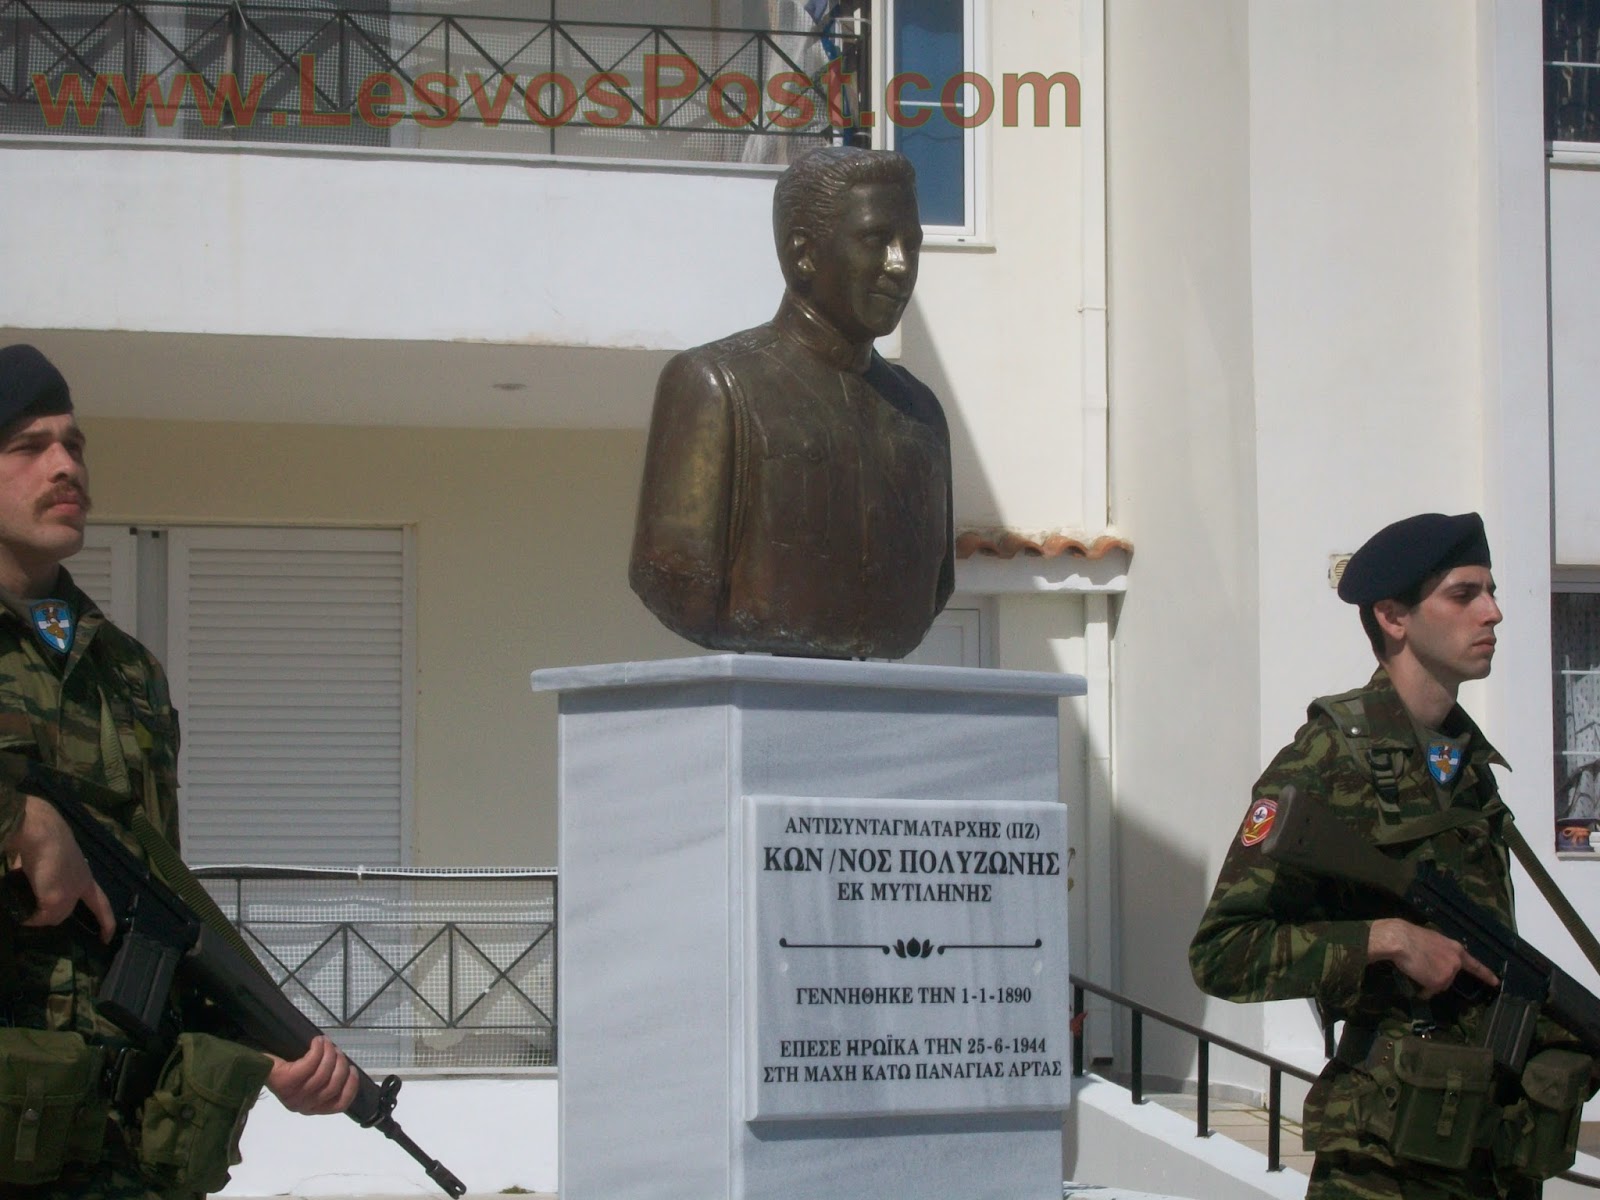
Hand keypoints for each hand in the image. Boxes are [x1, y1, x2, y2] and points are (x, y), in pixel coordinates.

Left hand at [3, 794, 114, 941]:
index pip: (102, 907)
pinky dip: (22, 889)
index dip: (106, 924)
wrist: (37, 833)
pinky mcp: (33, 860)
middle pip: (70, 902)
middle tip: (43, 924)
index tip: (105, 940)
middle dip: (60, 914)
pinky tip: (11, 894)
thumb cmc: (54, 866)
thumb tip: (35, 919)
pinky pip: (29, 880)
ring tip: (23, 911)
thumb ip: (52, 915)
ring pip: (47, 892)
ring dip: (37, 902)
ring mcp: (53, 866)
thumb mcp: (57, 899)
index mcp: (86, 885)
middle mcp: (73, 877)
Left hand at [267, 1035, 357, 1114]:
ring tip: (326, 1042)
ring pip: (322, 1074)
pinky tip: (317, 1041)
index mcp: (312, 1108)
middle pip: (333, 1085)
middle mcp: (303, 1106)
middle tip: (336, 1050)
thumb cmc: (286, 1071)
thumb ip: (325, 1082)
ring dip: (328, 1053)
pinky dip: (317, 1050)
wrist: (257, 1065)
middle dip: (340, 1064)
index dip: (351, 1086)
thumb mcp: (308, 1082)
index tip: (352, 1069)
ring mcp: (294, 1095)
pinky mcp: (286, 1081)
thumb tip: (344, 1068)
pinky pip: (309, 1064)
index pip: (339, 1105)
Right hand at [1368, 917, 1498, 998]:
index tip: (1496, 982)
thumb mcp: (1433, 940)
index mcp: (1456, 949)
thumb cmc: (1412, 936)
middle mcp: (1456, 962)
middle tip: (1422, 966)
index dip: (1486, 974)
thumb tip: (1437, 961)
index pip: (1475, 965)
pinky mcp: (1439, 982)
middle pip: (1450, 977)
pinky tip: (1414, 977)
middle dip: (1437, 976)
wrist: (1401, 940)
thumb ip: (1441, 951)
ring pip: (1439, 984)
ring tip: (1415, 968)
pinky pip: (1430, 991)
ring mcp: (1449, 973)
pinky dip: (1422, 989)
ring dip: (1429, 981)